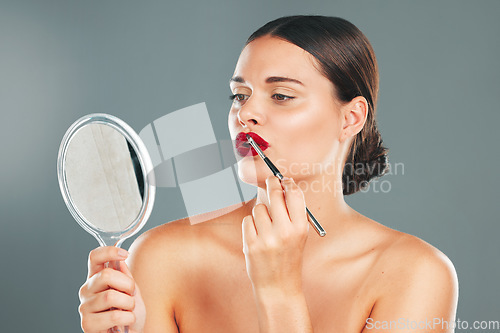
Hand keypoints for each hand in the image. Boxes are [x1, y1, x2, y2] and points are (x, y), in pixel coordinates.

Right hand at [78, 246, 145, 332]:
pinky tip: (126, 322)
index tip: (124, 253)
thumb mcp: (131, 290)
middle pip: (106, 275)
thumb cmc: (129, 312)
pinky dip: (128, 318)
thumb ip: (124, 275)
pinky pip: (114, 316)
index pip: (94, 257)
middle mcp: (86, 290)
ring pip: (111, 296)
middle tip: (131, 296)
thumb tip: (119, 259)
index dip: (108, 252)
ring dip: (129, 304)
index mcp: (96, 278)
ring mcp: (84, 307)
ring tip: (128, 311)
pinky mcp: (87, 324)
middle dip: (127, 284)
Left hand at [242, 176, 308, 294]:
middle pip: (275, 194)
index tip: (283, 180)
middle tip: (270, 183)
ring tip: (266, 228)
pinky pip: (247, 220)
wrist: (278, 286)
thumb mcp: (299, 236)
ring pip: (258, 208)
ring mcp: (267, 238)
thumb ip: (293, 213)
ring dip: (260, 213)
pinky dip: (250, 225)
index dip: (287, 183)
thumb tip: (282, 186)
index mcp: (300, 228)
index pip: (294, 194)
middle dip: (272, 186)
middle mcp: (285, 232)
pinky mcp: (251, 244)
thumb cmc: (288, 256)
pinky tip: (257, 237)